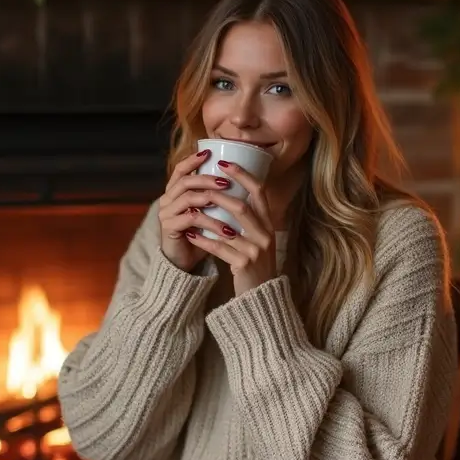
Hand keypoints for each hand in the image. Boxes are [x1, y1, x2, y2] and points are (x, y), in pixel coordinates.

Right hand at [158, 149, 232, 271]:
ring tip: (229, 202)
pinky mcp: (170, 228)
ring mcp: (166, 214)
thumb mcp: (208, 213)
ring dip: (211, 198)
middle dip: (207, 179)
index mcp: (175, 193)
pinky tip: (224, 227)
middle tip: (226, 182)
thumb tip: (241, 180)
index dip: (193, 160)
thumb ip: (215, 197)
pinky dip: (210, 221)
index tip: (209, 152)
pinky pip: (191, 219)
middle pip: (185, 181)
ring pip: (188, 198)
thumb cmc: (199, 235)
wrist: (184, 262)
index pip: (180, 170)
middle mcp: (167, 200)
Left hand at [184, 161, 275, 295]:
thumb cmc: (254, 264)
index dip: (243, 175)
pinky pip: (219, 248)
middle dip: (220, 193)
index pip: (259, 193)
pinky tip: (190, 235)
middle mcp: (265, 235)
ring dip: (207, 216)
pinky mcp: (244, 264)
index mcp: (268, 224)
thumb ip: (247, 221)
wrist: (261, 296)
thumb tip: (227, 196)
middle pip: (242, 207)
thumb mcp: (257, 239)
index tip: (224, 162)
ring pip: (228, 227)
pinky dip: (203, 240)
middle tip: (202, 184)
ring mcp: (256, 250)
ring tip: (191, 207)